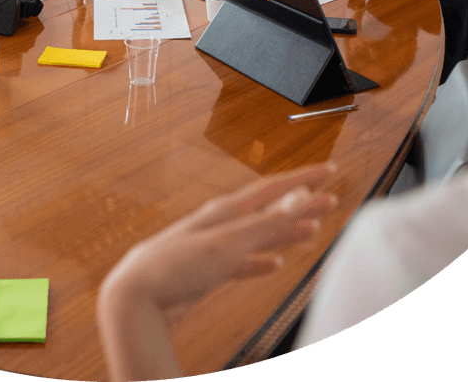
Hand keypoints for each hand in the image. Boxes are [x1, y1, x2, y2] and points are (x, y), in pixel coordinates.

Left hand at [99, 166, 336, 323]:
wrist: (138, 296)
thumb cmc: (177, 266)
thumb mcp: (229, 242)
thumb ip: (268, 223)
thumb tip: (303, 196)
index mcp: (228, 211)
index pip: (275, 187)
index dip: (304, 178)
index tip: (329, 170)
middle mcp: (222, 223)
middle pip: (270, 209)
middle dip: (300, 205)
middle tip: (327, 200)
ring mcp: (215, 247)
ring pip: (259, 235)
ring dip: (285, 232)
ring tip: (310, 231)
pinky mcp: (209, 272)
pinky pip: (244, 262)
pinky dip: (262, 262)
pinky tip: (272, 266)